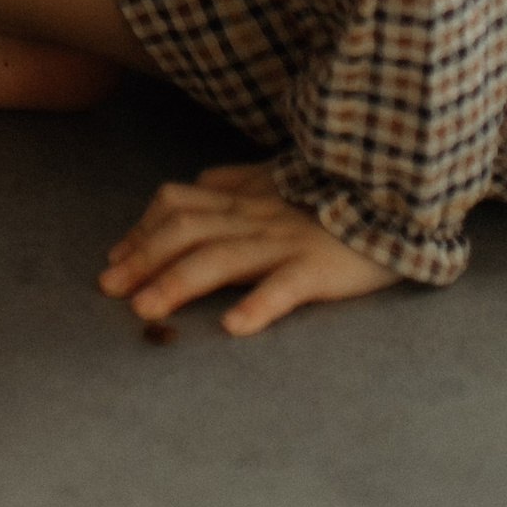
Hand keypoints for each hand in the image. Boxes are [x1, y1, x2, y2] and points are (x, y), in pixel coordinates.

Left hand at [99, 162, 400, 334]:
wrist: (396, 198)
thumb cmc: (335, 196)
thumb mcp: (279, 180)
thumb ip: (236, 182)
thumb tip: (198, 186)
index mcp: (244, 199)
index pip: (177, 207)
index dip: (141, 231)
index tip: (113, 260)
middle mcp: (255, 217)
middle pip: (186, 232)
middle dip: (143, 259)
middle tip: (110, 290)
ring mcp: (285, 242)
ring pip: (221, 258)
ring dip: (178, 283)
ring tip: (146, 310)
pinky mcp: (319, 269)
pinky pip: (284, 286)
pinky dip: (257, 305)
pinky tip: (232, 327)